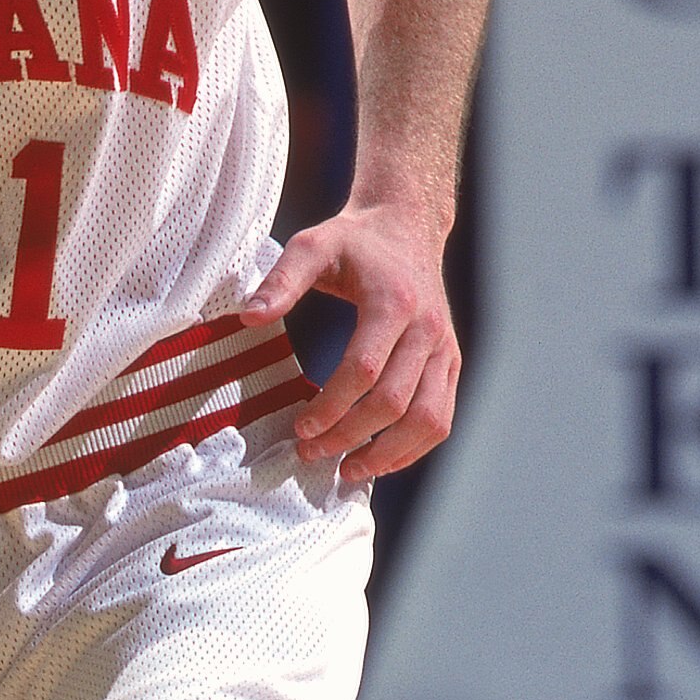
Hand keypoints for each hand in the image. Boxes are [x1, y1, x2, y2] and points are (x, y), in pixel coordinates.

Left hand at [251, 198, 461, 481]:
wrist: (408, 228)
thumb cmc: (353, 242)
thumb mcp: (313, 245)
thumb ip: (282, 280)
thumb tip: (249, 317)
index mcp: (393, 302)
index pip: (365, 369)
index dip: (332, 405)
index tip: (300, 427)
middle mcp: (427, 329)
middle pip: (394, 402)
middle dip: (350, 435)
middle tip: (311, 453)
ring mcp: (444, 349)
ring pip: (427, 420)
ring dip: (388, 455)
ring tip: (348, 471)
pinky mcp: (450, 363)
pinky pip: (441, 418)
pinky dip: (413, 448)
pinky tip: (379, 460)